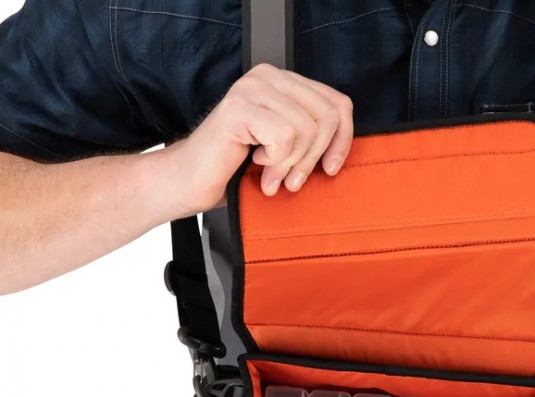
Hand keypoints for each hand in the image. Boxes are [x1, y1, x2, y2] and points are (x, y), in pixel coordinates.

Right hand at [166, 63, 354, 212]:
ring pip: (306, 129)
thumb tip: (344, 146)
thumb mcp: (287, 149)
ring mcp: (252, 88)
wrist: (190, 182)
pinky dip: (275, 163)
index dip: (343, 139)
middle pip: (327, 116)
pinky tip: (256, 166)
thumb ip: (312, 136)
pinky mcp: (240, 107)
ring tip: (271, 177)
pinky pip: (284, 137)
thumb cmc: (235, 168)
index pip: (338, 103)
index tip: (331, 168)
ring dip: (291, 164)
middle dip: (314, 157)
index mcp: (283, 83)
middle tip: (294, 180)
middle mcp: (268, 77)